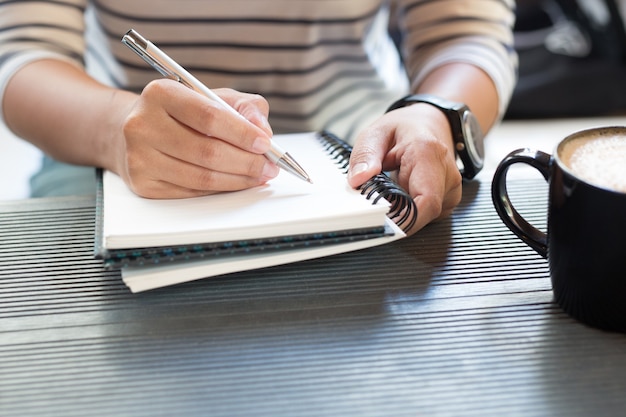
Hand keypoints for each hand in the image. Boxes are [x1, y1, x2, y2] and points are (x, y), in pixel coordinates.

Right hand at [117, 80, 279, 197]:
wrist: (137, 131)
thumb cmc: (182, 113)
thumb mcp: (213, 97)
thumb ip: (244, 107)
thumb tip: (263, 130)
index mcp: (161, 93)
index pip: (209, 116)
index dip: (242, 133)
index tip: (265, 144)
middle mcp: (143, 124)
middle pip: (206, 151)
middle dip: (246, 162)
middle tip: (269, 167)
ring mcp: (139, 156)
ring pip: (200, 177)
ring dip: (237, 180)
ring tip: (258, 176)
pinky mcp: (142, 183)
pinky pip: (191, 192)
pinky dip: (219, 190)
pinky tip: (235, 183)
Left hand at [347, 103, 462, 235]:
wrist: (426, 123)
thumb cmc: (402, 128)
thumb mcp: (375, 133)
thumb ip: (365, 156)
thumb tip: (358, 180)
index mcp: (428, 153)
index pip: (426, 200)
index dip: (406, 219)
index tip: (383, 223)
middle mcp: (446, 172)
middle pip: (424, 212)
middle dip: (398, 213)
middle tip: (378, 200)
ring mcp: (451, 186)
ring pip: (426, 216)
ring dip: (404, 210)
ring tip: (393, 188)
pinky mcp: (449, 197)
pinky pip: (429, 214)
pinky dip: (412, 208)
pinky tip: (404, 192)